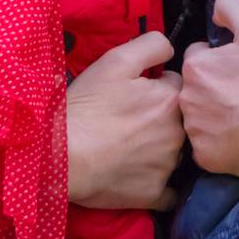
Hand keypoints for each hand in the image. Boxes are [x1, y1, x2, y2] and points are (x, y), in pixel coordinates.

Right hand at [65, 31, 185, 209]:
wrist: (60, 155)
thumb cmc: (87, 106)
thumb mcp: (117, 61)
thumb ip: (152, 45)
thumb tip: (172, 50)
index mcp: (172, 99)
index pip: (177, 85)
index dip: (156, 86)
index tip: (135, 93)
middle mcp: (178, 133)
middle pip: (178, 119)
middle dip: (161, 117)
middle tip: (129, 120)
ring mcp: (168, 166)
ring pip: (174, 152)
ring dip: (159, 148)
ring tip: (127, 146)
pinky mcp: (155, 193)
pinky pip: (167, 190)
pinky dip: (157, 183)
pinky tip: (137, 175)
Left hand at [181, 0, 238, 178]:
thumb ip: (232, 6)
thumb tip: (215, 11)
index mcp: (196, 67)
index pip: (197, 56)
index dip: (218, 59)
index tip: (238, 68)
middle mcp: (186, 99)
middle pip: (195, 87)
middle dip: (212, 87)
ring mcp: (194, 131)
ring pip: (198, 116)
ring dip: (213, 114)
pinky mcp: (204, 156)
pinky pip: (205, 145)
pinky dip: (218, 141)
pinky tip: (238, 137)